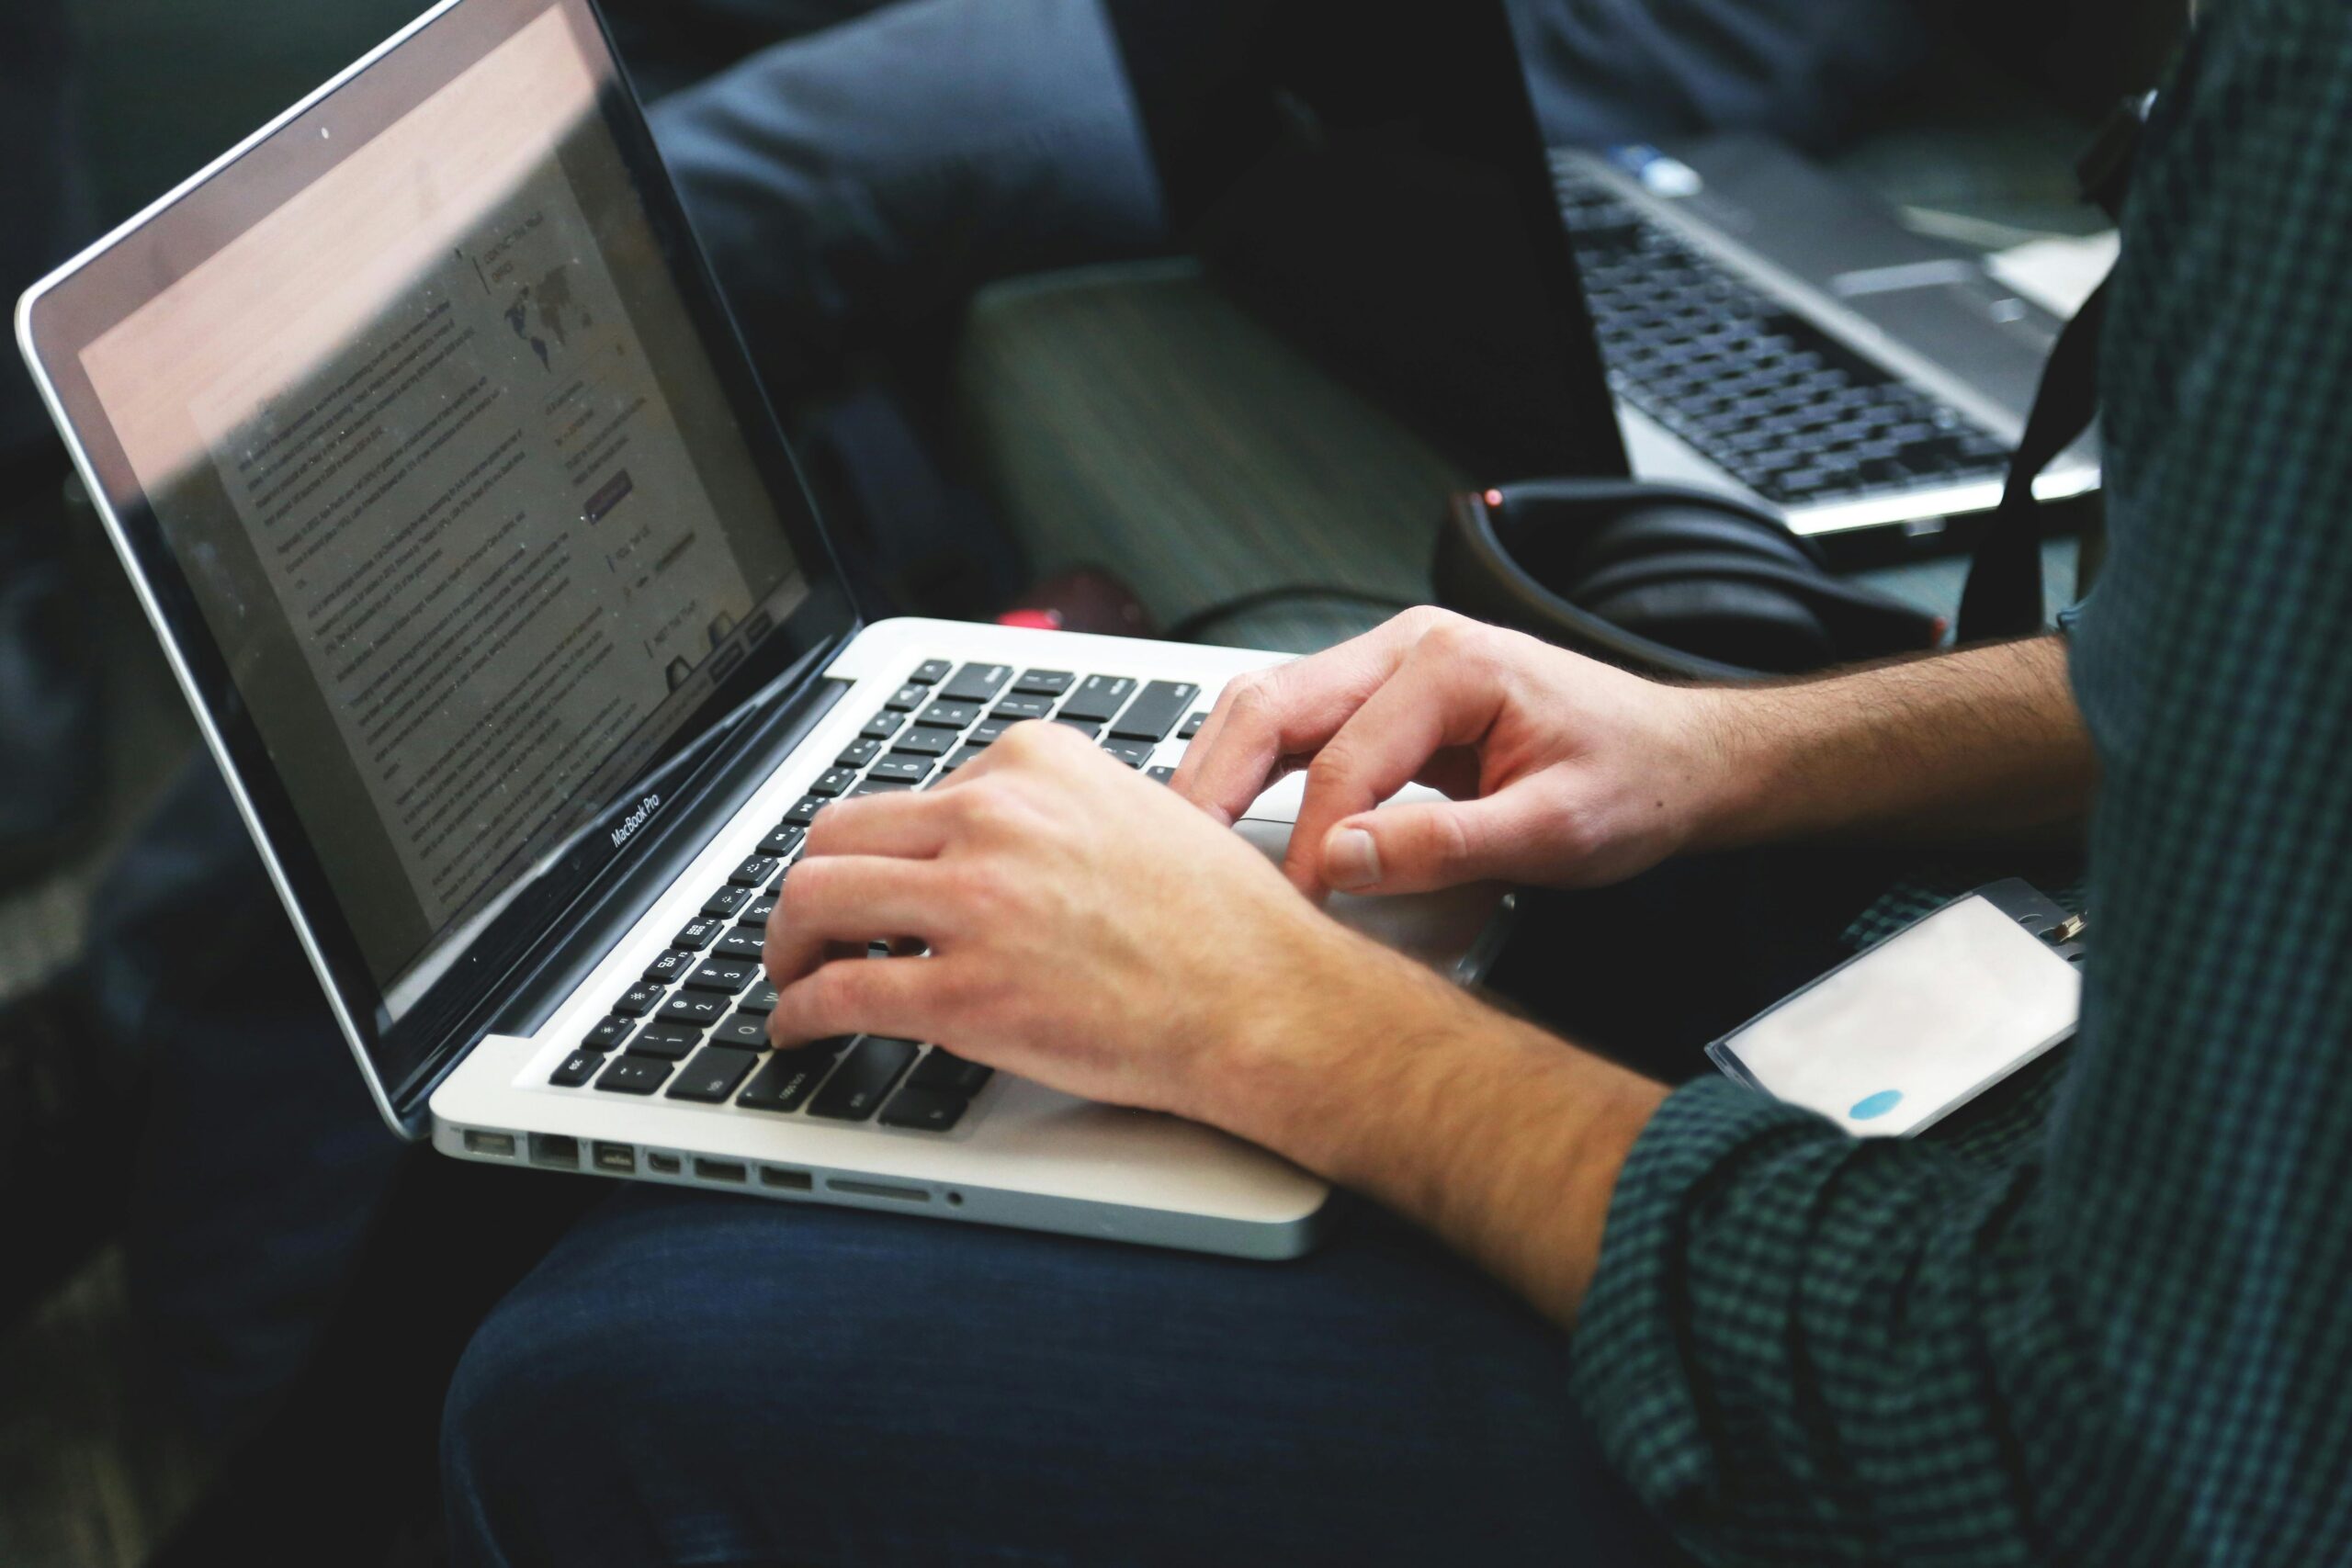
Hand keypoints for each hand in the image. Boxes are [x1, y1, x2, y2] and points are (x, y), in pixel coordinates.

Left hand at [761, 722, 1420, 1127]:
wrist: (1270, 1001)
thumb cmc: (1226, 925)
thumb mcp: (1138, 812)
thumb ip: (1053, 811)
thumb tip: (988, 841)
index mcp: (1035, 763)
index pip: (910, 790)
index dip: (883, 847)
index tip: (876, 878)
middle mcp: (996, 817)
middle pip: (839, 832)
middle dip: (811, 888)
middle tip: (810, 926)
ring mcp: (976, 903)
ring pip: (815, 900)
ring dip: (787, 943)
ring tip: (795, 973)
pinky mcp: (964, 993)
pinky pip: (840, 992)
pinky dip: (799, 1012)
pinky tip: (800, 1027)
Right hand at [1173, 608, 1733, 897]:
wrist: (1680, 759)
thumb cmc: (1633, 782)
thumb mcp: (1556, 830)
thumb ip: (1445, 845)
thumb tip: (1340, 859)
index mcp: (1449, 665)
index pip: (1342, 761)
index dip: (1308, 844)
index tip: (1296, 911)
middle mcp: (1408, 648)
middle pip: (1272, 705)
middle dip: (1211, 782)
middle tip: (1169, 858)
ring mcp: (1391, 666)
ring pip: (1269, 707)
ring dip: (1218, 769)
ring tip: (1180, 841)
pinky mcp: (1385, 698)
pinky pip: (1297, 725)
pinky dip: (1250, 768)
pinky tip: (1223, 817)